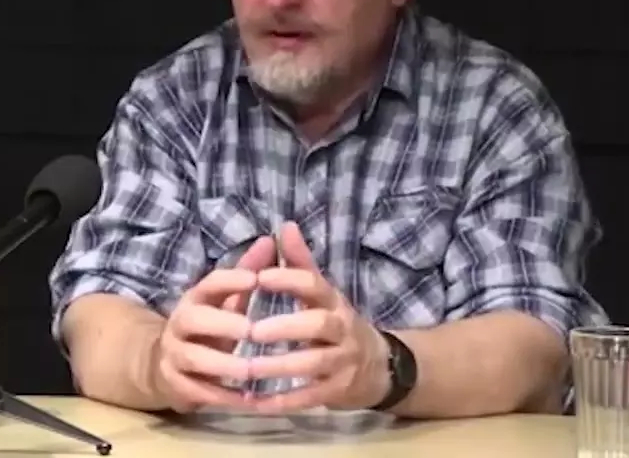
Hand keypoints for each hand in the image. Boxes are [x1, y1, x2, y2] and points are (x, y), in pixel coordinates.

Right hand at [151, 235, 277, 412]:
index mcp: (196, 298)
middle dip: (223, 323)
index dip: (230, 279)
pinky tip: (249, 400)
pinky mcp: (176, 383)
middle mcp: (180, 322)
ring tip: (252, 370)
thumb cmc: (210, 327)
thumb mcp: (227, 301)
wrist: (166, 363)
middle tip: (253, 330)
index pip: (209, 283)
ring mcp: (175, 354)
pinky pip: (198, 391)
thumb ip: (248, 272)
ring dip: (224, 364)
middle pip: (194, 318)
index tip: (255, 279)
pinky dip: (223, 397)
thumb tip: (269, 239)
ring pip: (194, 358)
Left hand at [245, 222, 389, 412]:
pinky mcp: (339, 391)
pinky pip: (311, 396)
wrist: (380, 367)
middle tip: (254, 331)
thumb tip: (285, 225)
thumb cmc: (337, 324)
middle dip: (287, 326)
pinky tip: (256, 403)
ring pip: (314, 363)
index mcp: (333, 301)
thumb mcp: (323, 293)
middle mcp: (342, 328)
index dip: (289, 279)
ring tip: (248, 368)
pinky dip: (284, 401)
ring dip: (280, 367)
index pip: (314, 284)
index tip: (259, 277)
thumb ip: (301, 263)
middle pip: (319, 324)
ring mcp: (343, 361)